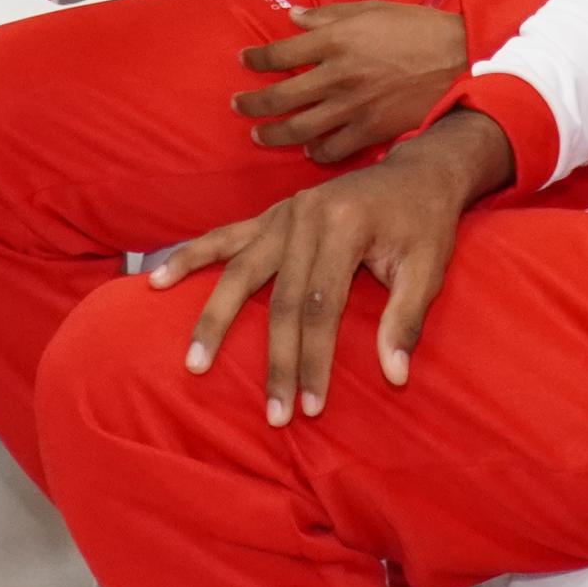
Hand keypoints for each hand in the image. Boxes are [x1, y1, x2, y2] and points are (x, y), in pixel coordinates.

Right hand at [151, 112, 509, 422]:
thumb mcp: (429, 268)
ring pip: (240, 271)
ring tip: (193, 361)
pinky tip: (158, 278)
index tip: (309, 406)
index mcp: (344, 224)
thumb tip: (395, 375)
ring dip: (215, 318)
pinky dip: (191, 257)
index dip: (314, 358)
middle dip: (275, 360)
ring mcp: (283, 212)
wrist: (419, 172)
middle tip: (271, 414)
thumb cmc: (426, 224)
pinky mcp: (272, 215)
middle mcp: (305, 215)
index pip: (321, 305)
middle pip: (280, 298)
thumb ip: (406, 318)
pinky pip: (225, 238)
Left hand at [233, 2, 466, 161]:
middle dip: (253, 104)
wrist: (459, 60)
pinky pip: (334, 149)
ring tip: (259, 135)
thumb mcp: (371, 9)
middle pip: (281, 97)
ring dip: (274, 135)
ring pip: (300, 129)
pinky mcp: (372, 131)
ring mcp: (353, 107)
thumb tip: (294, 20)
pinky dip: (316, 153)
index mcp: (335, 40)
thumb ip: (328, 15)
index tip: (244, 61)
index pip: (280, 54)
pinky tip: (308, 151)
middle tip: (238, 106)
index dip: (256, 59)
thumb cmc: (417, 28)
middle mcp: (338, 75)